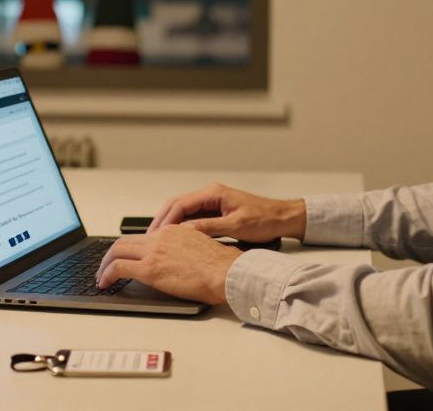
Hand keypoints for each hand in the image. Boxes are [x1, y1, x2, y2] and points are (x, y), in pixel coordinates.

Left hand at [95, 225, 241, 304]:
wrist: (227, 272)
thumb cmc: (223, 266)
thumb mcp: (204, 248)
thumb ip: (188, 249)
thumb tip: (182, 261)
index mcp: (174, 231)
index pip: (144, 237)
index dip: (131, 249)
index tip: (128, 258)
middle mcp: (161, 237)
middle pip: (125, 241)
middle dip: (111, 255)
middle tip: (106, 267)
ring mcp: (153, 251)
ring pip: (117, 251)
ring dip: (105, 265)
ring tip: (102, 277)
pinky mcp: (149, 269)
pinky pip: (118, 268)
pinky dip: (107, 275)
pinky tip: (105, 284)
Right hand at [148, 182, 306, 242]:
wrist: (282, 218)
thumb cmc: (265, 219)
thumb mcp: (236, 226)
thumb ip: (209, 227)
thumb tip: (185, 231)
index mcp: (214, 193)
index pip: (181, 204)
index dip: (166, 220)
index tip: (156, 234)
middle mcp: (210, 194)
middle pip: (177, 204)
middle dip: (162, 220)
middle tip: (149, 237)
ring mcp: (212, 202)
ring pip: (182, 210)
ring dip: (169, 223)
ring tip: (157, 239)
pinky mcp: (215, 211)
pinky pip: (192, 216)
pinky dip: (180, 226)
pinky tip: (174, 238)